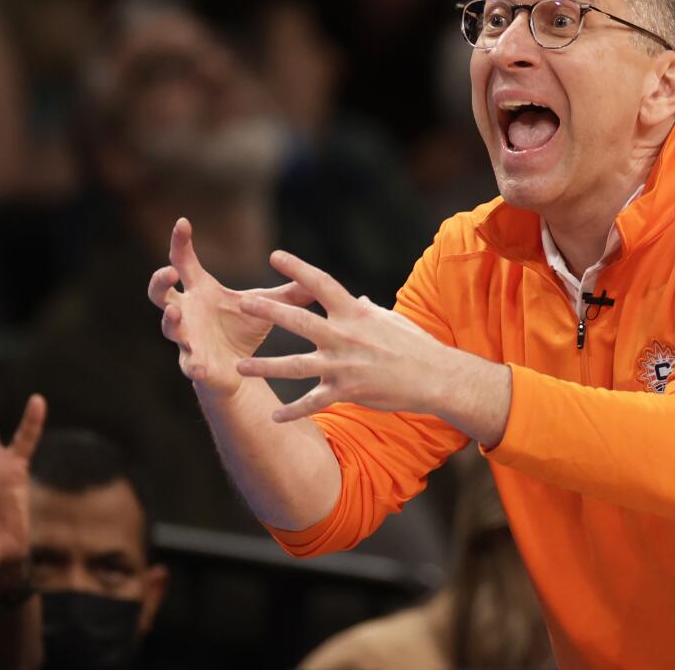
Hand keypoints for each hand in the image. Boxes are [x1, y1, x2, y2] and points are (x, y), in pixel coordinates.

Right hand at [148, 218, 313, 401]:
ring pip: (169, 327)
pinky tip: (200, 367)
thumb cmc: (243, 330)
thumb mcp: (266, 305)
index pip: (184, 262)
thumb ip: (289, 291)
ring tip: (175, 314)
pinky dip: (194, 365)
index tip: (183, 222)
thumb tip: (319, 276)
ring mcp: (187, 338)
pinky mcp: (194, 365)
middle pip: (160, 293)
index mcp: (201, 291)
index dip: (180, 242)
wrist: (238, 370)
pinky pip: (189, 365)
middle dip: (159, 282)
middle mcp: (187, 312)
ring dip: (170, 320)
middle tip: (168, 272)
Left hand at [234, 251, 455, 421]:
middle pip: (298, 321)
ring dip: (265, 367)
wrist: (435, 376)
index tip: (275, 256)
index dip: (297, 268)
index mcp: (355, 313)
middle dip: (268, 312)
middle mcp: (345, 336)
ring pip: (295, 366)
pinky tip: (275, 417)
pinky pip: (313, 403)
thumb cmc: (416, 345)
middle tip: (241, 303)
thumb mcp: (390, 320)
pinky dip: (293, 411)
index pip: (321, 284)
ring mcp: (344, 365)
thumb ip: (368, 311)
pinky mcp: (347, 391)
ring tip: (240, 366)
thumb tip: (359, 300)